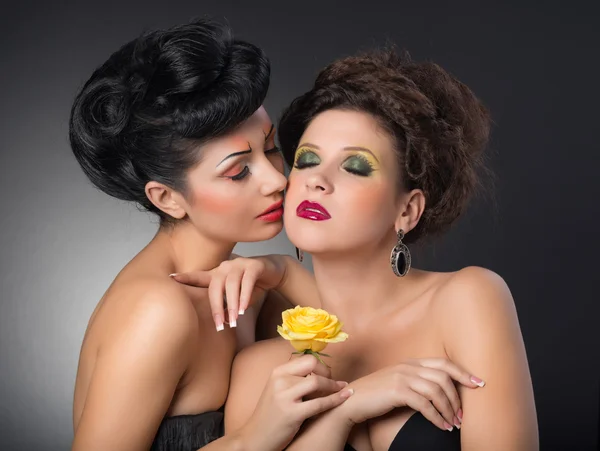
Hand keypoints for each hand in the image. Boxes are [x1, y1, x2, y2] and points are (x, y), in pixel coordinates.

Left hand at [170, 255, 285, 329]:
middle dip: (216, 307)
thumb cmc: (252, 285)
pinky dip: (245, 296)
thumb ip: (227, 306)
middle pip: (215, 286)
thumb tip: (222, 321)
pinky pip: (247, 281)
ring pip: (232, 285)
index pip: (200, 276)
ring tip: (234, 320)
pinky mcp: (254, 266)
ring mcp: (240, 264)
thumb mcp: (237, 297)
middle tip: (218, 326)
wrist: (274, 272)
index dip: (186, 277)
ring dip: (232, 304)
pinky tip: (244, 309)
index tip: (171, 279)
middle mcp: (226, 267)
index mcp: (218, 273)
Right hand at [239, 354, 352, 450]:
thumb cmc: (271, 415)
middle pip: (313, 366)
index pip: (307, 359)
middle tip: (336, 383)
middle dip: (329, 373)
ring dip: (334, 386)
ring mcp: (284, 397)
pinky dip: (335, 400)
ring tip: (342, 390)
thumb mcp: (278, 390)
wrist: (255, 438)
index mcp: (277, 372)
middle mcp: (279, 380)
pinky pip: (319, 403)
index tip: (328, 375)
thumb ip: (294, 379)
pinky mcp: (291, 413)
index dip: (322, 365)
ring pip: (317, 383)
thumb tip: (319, 370)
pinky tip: (345, 397)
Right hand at [339, 358, 484, 430]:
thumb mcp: (397, 383)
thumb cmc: (376, 396)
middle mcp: (408, 366)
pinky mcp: (397, 390)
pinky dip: (437, 417)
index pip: (443, 363)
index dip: (463, 373)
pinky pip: (425, 404)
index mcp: (410, 362)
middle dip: (458, 398)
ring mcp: (402, 376)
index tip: (479, 384)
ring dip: (449, 410)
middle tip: (463, 416)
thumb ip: (415, 382)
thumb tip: (439, 393)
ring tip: (453, 424)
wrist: (352, 401)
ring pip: (436, 391)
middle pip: (443, 377)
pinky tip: (441, 426)